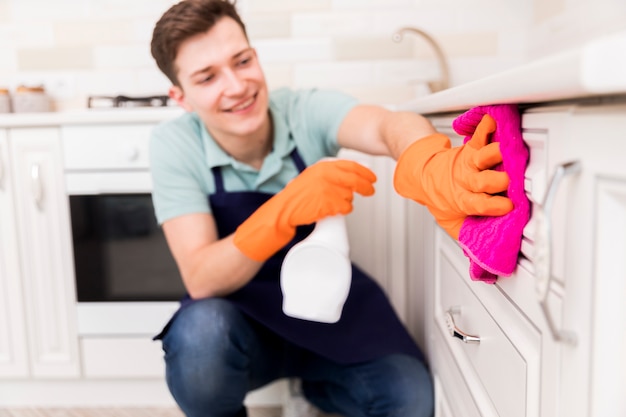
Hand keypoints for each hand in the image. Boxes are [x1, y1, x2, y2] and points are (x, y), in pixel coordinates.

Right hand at [234, 159, 375, 260]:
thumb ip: (330, 173)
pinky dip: (343, 210)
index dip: (365, 172)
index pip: (350, 166)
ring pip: (350, 196)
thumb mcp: (313, 176)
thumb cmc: (298, 195)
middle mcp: (326, 176)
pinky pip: (345, 208)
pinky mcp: (328, 204)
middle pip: (355, 180)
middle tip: (371, 191)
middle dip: (366, 186)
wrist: (284, 209)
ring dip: (347, 201)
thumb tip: (353, 176)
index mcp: (323, 167)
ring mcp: (327, 190)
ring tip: (334, 203)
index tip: (372, 177)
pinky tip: (333, 210)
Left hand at [393, 114, 512, 238]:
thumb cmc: (443, 197)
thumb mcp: (451, 221)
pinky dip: (485, 127)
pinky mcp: (470, 148)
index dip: (493, 206)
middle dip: (498, 182)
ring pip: (482, 158)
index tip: (508, 207)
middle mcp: (466, 181)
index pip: (479, 205)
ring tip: (506, 152)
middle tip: (510, 182)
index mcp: (463, 200)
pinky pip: (479, 136)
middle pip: (484, 181)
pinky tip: (491, 120)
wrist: (422, 170)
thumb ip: (467, 236)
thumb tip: (483, 260)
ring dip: (494, 155)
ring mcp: (468, 163)